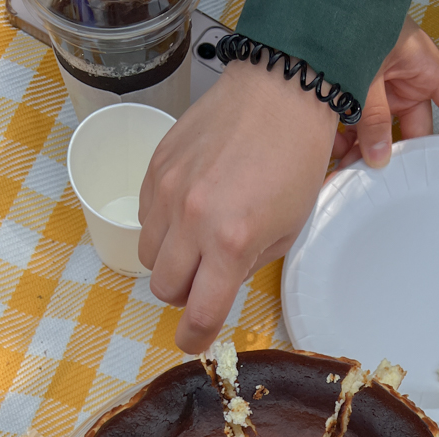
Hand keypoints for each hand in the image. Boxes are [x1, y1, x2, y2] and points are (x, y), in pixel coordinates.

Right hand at [138, 59, 336, 353]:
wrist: (279, 92)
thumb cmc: (294, 160)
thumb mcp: (287, 229)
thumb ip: (248, 264)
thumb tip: (221, 282)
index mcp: (232, 242)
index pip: (200, 311)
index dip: (194, 336)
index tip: (193, 342)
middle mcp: (192, 220)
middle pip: (163, 288)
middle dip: (183, 294)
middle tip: (203, 281)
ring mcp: (168, 192)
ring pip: (147, 256)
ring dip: (169, 261)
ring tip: (197, 241)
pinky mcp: (155, 167)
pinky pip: (144, 217)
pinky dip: (161, 225)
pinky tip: (189, 209)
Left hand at [331, 17, 438, 169]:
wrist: (327, 10)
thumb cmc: (356, 23)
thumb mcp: (368, 74)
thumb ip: (373, 117)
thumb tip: (379, 158)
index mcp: (425, 69)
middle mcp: (410, 82)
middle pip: (415, 131)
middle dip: (396, 156)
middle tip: (380, 178)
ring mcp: (387, 90)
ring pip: (384, 134)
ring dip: (366, 153)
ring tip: (348, 170)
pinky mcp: (364, 96)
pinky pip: (362, 127)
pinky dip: (348, 142)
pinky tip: (335, 152)